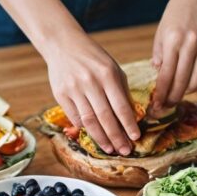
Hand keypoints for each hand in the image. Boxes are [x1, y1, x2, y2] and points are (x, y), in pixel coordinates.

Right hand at [45, 34, 139, 155]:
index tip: (135, 137)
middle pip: (105, 117)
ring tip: (110, 149)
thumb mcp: (112, 67)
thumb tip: (130, 117)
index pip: (120, 105)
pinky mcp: (60, 94)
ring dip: (101, 138)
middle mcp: (90, 82)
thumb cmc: (93, 57)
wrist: (63, 44)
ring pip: (89, 120)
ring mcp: (73, 89)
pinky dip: (85, 128)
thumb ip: (121, 90)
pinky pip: (74, 117)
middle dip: (116, 137)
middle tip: (124, 150)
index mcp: (107, 74)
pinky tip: (94, 134)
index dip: (128, 124)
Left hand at [151, 0, 196, 109]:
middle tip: (166, 106)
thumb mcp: (161, 34)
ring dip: (187, 92)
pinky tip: (195, 85)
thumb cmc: (175, 16)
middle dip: (173, 98)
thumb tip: (160, 80)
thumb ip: (160, 57)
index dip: (161, 94)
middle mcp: (192, 43)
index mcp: (173, 40)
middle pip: (182, 81)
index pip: (166, 75)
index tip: (156, 106)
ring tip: (179, 94)